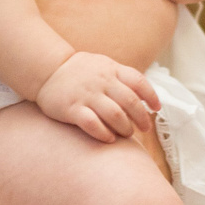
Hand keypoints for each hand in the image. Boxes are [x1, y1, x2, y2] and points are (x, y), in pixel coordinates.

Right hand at [36, 52, 162, 142]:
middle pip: (130, 102)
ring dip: (125, 128)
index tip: (156, 109)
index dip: (151, 96)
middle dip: (141, 118)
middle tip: (144, 128)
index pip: (138, 82)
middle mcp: (101, 82)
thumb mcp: (103, 65)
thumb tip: (145, 95)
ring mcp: (86, 95)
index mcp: (111, 70)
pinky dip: (103, 133)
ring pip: (115, 115)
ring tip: (126, 134)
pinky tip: (109, 139)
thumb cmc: (80, 71)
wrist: (48, 70)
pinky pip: (92, 124)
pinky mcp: (72, 108)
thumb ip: (122, 77)